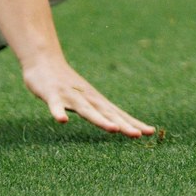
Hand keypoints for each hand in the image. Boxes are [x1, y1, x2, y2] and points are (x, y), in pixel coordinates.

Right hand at [21, 57, 155, 136]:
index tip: (151, 132)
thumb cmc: (67, 84)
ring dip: (100, 119)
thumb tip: (117, 125)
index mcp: (96, 101)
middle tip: (138, 135)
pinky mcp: (52, 94)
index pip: (118, 114)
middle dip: (123, 124)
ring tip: (113, 129)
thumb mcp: (86, 99)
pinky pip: (55, 105)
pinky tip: (62, 120)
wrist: (44, 60)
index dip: (133, 123)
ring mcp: (70, 95)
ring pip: (86, 110)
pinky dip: (58, 112)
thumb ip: (99, 112)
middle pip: (107, 113)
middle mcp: (87, 98)